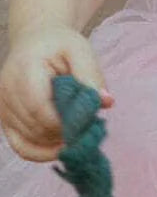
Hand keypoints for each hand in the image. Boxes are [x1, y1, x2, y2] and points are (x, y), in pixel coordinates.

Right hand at [0, 26, 112, 161]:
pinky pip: (22, 149)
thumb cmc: (60, 47)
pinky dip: (44, 153)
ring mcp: (3, 106)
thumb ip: (92, 75)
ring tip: (73, 124)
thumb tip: (105, 101)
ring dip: (58, 141)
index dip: (68, 124)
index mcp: (23, 70)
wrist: (36, 43)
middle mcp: (6, 89)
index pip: (42, 111)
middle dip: (68, 132)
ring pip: (33, 140)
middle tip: (86, 122)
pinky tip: (62, 147)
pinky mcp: (5, 120)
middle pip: (39, 128)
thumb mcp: (80, 50)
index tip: (89, 120)